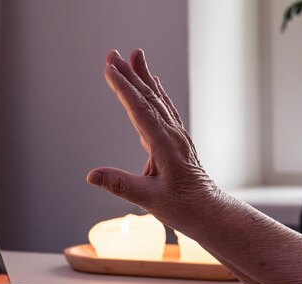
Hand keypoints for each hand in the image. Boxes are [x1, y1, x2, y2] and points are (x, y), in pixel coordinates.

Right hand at [87, 49, 218, 233]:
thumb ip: (120, 185)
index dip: (123, 88)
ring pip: (157, 100)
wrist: (209, 212)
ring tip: (134, 55)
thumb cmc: (183, 208)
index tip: (109, 68)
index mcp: (165, 145)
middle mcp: (172, 134)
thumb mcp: (149, 200)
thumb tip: (91, 175)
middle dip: (130, 74)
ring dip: (143, 77)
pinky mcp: (176, 140)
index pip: (140, 109)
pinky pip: (164, 109)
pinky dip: (156, 92)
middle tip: (113, 53)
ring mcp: (176, 136)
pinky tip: (153, 83)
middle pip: (148, 97)